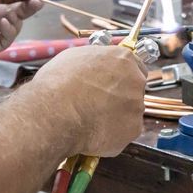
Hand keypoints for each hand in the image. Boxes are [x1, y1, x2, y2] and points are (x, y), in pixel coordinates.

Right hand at [29, 45, 146, 157]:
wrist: (56, 114)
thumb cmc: (58, 84)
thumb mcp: (73, 58)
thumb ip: (94, 61)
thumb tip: (94, 66)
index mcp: (123, 59)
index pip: (134, 66)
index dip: (122, 77)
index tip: (112, 84)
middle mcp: (135, 80)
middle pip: (134, 90)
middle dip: (121, 97)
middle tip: (100, 104)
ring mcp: (137, 105)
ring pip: (129, 113)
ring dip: (115, 116)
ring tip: (91, 119)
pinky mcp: (133, 129)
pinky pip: (124, 132)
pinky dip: (112, 134)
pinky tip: (94, 132)